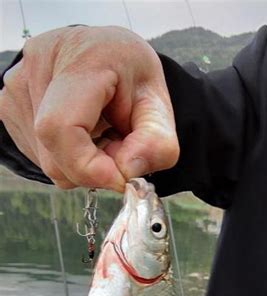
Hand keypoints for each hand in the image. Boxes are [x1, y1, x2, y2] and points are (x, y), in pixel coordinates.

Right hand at [0, 26, 178, 190]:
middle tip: (119, 151)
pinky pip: (40, 157)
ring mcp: (16, 86)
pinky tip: (83, 134)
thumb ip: (156, 144)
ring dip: (81, 165)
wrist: (109, 55)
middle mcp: (38, 65)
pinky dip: (67, 159)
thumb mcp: (160, 106)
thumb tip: (127, 172)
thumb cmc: (133, 78)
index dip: (90, 167)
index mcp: (82, 57)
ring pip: (48, 163)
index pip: (62, 128)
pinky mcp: (9, 105)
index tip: (121, 178)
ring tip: (102, 135)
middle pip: (55, 156)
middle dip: (93, 170)